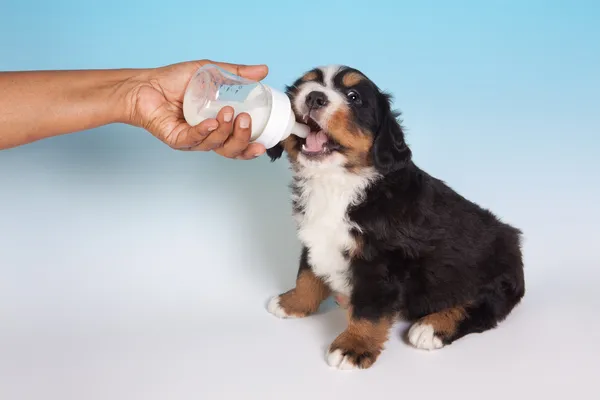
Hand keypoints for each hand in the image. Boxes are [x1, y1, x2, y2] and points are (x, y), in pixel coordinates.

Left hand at [126, 60, 268, 159]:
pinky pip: (193, 140)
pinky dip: (204, 132)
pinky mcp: (175, 139)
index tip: (264, 143)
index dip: (252, 148)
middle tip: (246, 120)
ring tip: (228, 112)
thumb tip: (264, 71)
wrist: (145, 83)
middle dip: (242, 139)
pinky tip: (210, 123)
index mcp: (217, 127)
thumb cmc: (174, 81)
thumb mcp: (211, 72)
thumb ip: (237, 74)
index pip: (238, 144)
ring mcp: (191, 140)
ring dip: (224, 131)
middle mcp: (206, 137)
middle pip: (230, 150)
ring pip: (214, 145)